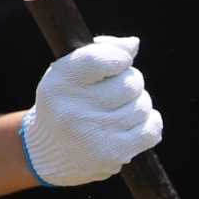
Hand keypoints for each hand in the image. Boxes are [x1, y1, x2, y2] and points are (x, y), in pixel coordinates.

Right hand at [19, 35, 162, 187]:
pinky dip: (150, 122)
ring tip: (121, 109)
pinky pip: (151, 130)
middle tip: (117, 91)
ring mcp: (92, 135)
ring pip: (143, 105)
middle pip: (130, 83)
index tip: (119, 62)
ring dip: (139, 103)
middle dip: (130, 82)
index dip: (118, 56)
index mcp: (58, 84)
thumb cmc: (65, 103)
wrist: (46, 151)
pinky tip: (136, 123)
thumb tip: (133, 44)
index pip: (99, 58)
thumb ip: (99, 52)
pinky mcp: (112, 155)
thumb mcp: (68, 73)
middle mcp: (72, 111)